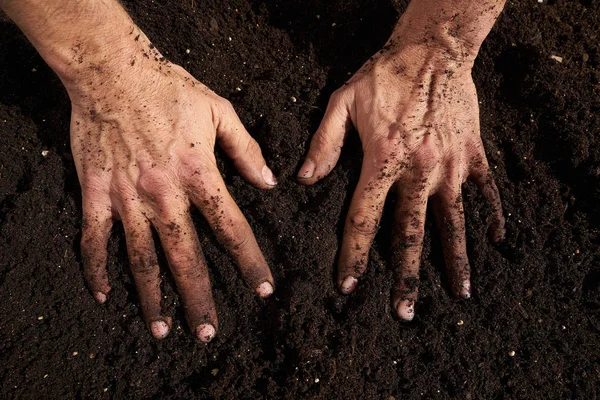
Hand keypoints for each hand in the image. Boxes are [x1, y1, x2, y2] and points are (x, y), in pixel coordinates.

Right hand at [72, 31, 276, 340]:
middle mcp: (165, 194)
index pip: (232, 228)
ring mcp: (127, 197)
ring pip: (142, 257)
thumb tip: (270, 182)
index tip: (263, 288)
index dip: (249, 261)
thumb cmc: (169, 88)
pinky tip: (104, 295)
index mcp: (199, 174)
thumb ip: (246, 149)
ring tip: (162, 329)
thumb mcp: (220, 111)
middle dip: (200, 298)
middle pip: (186, 256)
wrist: (113, 71)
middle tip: (208, 332)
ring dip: (152, 296)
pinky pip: (94, 238)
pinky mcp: (96, 193)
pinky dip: (97, 268)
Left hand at [298, 41, 504, 319]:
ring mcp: (451, 165)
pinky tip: (496, 241)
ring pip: (453, 222)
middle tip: (404, 312)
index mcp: (382, 161)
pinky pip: (486, 191)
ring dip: (455, 260)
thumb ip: (324, 143)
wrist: (435, 48)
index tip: (349, 286)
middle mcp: (419, 171)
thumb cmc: (385, 75)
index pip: (363, 219)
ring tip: (458, 293)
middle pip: (411, 234)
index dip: (354, 255)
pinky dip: (492, 216)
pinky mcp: (473, 154)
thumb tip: (305, 179)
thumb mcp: (343, 102)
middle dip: (406, 276)